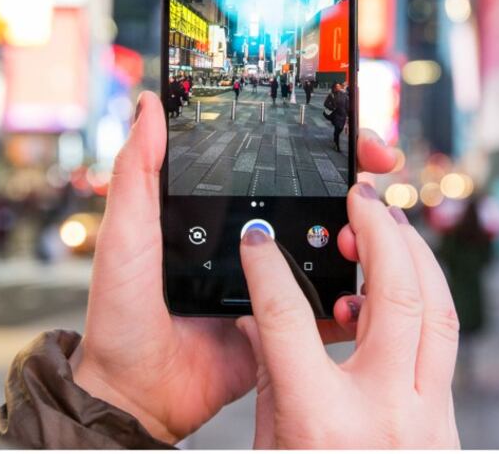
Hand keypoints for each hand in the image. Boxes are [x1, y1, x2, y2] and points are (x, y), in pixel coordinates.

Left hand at [72, 91, 401, 442]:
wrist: (133, 394)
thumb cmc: (119, 315)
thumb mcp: (125, 234)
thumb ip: (138, 171)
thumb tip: (150, 103)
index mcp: (217, 214)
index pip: (275, 166)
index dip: (316, 144)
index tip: (350, 133)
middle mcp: (251, 243)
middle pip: (316, 201)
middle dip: (355, 182)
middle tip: (379, 166)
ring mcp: (272, 285)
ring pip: (331, 250)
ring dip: (361, 234)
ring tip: (366, 227)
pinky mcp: (286, 327)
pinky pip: (330, 308)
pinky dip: (354, 296)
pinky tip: (364, 283)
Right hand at [236, 183, 460, 448]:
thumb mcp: (272, 443)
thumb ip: (269, 376)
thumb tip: (258, 320)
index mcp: (320, 421)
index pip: (289, 320)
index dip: (268, 269)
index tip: (258, 239)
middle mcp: (382, 413)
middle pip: (395, 296)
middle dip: (379, 232)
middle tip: (360, 198)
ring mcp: (426, 419)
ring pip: (439, 313)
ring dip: (417, 257)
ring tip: (392, 224)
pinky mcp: (447, 425)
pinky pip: (442, 345)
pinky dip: (424, 302)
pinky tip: (402, 283)